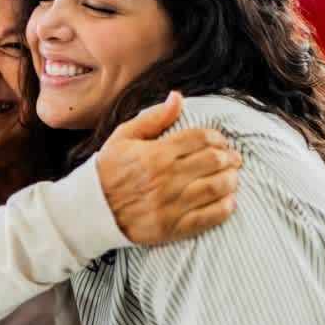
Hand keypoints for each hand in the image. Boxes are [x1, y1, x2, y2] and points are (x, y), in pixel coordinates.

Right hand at [97, 91, 241, 244]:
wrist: (91, 209)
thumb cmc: (108, 171)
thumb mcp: (123, 137)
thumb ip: (153, 118)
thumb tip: (177, 97)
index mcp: (156, 153)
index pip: (201, 139)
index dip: (217, 137)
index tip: (220, 141)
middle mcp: (167, 178)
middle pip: (214, 161)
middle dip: (229, 157)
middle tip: (232, 158)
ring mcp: (171, 204)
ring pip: (217, 187)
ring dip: (231, 180)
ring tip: (230, 177)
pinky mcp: (173, 227)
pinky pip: (210, 216)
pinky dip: (225, 207)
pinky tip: (228, 201)